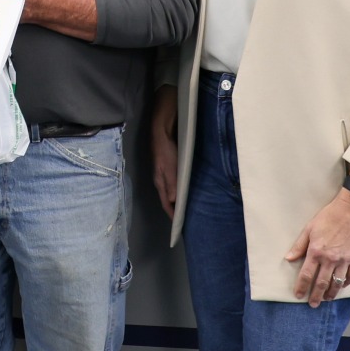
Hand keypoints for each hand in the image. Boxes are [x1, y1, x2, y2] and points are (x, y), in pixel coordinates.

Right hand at [148, 85, 178, 218]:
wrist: (162, 123)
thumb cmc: (166, 145)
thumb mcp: (169, 165)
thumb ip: (171, 183)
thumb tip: (172, 202)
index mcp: (160, 179)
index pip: (166, 202)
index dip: (172, 214)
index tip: (180, 227)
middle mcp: (162, 177)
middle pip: (168, 197)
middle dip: (175, 209)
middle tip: (187, 218)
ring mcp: (165, 170)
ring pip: (172, 189)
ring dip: (179, 198)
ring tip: (189, 206)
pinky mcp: (170, 162)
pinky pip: (176, 180)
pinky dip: (181, 187)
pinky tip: (188, 187)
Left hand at [285, 192, 349, 305]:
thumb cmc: (328, 217)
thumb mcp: (308, 229)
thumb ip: (299, 246)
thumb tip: (288, 259)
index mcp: (316, 251)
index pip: (307, 275)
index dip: (302, 287)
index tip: (298, 295)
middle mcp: (330, 259)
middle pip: (322, 283)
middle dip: (316, 296)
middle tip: (313, 305)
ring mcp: (345, 259)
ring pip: (337, 282)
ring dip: (331, 293)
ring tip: (327, 299)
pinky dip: (347, 283)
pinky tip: (342, 286)